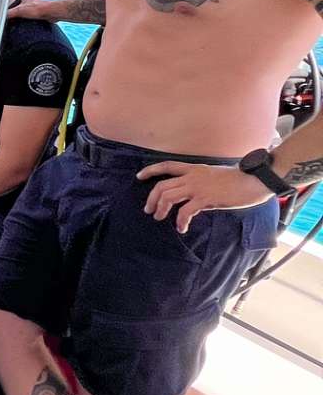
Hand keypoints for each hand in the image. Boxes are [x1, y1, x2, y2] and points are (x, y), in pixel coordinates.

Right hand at [7, 0, 50, 20]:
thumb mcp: (19, 11)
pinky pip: (33, 13)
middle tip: (11, 10)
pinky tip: (28, 22)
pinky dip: (30, 17)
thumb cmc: (38, 8)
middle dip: (16, 4)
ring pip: (28, 7)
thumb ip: (9, 13)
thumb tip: (2, 16)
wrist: (52, 12)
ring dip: (24, 11)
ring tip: (19, 17)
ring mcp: (36, 5)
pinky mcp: (41, 11)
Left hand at [137, 160, 276, 232]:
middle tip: (149, 211)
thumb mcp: (215, 176)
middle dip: (151, 199)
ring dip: (161, 210)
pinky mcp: (205, 199)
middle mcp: (192, 176)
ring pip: (168, 197)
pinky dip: (180, 221)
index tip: (139, 177)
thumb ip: (202, 183)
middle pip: (162, 186)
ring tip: (160, 219)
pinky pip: (185, 212)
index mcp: (194, 168)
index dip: (151, 170)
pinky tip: (182, 228)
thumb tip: (194, 198)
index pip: (167, 166)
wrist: (254, 180)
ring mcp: (198, 187)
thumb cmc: (239, 179)